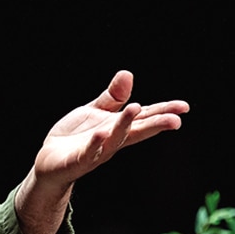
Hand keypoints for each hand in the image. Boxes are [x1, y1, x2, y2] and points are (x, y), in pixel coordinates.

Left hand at [14, 70, 187, 233]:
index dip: (164, 113)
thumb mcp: (95, 111)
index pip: (144, 118)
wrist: (50, 159)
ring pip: (115, 139)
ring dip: (125, 125)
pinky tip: (101, 133)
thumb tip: (128, 74)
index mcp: (119, 127)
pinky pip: (89, 152)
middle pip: (137, 131)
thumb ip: (112, 96)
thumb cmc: (77, 136)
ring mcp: (97, 151)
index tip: (184, 107)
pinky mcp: (79, 160)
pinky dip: (96, 144)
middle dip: (155, 125)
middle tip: (175, 119)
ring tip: (136, 108)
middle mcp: (112, 140)